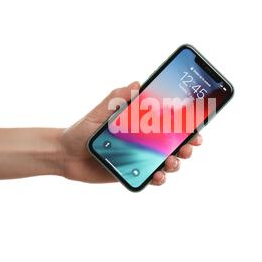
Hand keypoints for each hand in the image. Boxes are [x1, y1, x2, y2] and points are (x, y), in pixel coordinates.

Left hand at [58, 81, 202, 185]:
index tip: (197, 124)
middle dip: (187, 144)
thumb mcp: (99, 112)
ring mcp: (141, 159)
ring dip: (176, 162)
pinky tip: (159, 176)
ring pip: (167, 161)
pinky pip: (152, 178)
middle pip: (174, 143)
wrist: (65, 154)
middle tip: (190, 145)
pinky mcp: (134, 174)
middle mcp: (145, 142)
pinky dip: (160, 178)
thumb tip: (137, 83)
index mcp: (141, 124)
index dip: (186, 124)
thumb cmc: (83, 130)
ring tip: (172, 161)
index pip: (168, 123)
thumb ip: (116, 98)